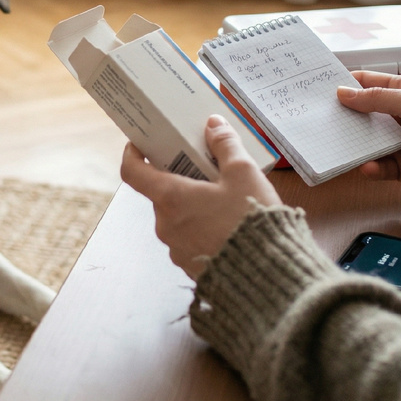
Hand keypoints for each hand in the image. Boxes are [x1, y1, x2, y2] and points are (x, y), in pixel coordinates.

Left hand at [120, 115, 281, 279]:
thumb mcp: (244, 173)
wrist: (268, 276)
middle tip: (204, 171)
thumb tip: (213, 124)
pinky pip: (190, 240)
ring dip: (192, 207)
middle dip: (179, 180)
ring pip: (177, 218)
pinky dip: (202, 229)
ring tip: (224, 201)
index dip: (132, 155)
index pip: (132, 172)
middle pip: (161, 194)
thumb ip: (225, 145)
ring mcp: (177, 249)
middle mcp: (166, 225)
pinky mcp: (191, 267)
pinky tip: (228, 227)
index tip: (140, 145)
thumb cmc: (252, 220)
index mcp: (170, 198)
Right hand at [336, 70, 400, 191]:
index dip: (350, 84)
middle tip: (324, 117)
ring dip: (356, 143)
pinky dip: (372, 167)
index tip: (325, 87)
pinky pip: (380, 166)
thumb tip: (343, 93)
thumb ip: (377, 98)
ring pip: (369, 141)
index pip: (372, 83)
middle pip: (366, 114)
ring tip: (341, 144)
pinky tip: (367, 166)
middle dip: (347, 116)